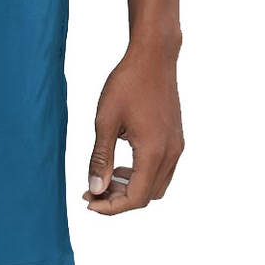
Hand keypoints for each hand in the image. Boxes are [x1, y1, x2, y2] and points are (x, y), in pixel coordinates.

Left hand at [83, 43, 183, 213]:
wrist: (153, 57)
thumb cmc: (126, 84)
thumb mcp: (105, 123)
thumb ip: (100, 159)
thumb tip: (95, 188)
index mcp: (153, 152)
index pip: (135, 198)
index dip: (110, 207)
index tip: (87, 201)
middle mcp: (171, 153)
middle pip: (146, 196)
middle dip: (118, 201)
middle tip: (91, 190)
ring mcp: (176, 147)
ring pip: (155, 186)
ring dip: (129, 189)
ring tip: (104, 178)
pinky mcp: (175, 140)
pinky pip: (161, 171)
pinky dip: (140, 176)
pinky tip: (120, 165)